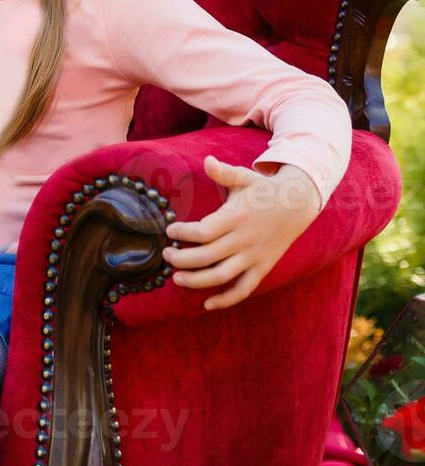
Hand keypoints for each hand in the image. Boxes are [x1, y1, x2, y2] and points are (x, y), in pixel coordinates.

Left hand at [162, 155, 322, 310]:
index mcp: (237, 217)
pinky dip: (226, 300)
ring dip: (197, 281)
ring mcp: (254, 256)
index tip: (169, 231)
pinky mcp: (263, 267)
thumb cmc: (263, 190)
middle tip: (166, 255)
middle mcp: (245, 239)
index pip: (204, 231)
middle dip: (182, 259)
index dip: (183, 234)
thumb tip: (208, 160)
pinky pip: (244, 289)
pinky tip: (207, 304)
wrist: (298, 204)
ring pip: (222, 276)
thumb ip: (224, 172)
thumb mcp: (245, 178)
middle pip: (207, 256)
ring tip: (176, 279)